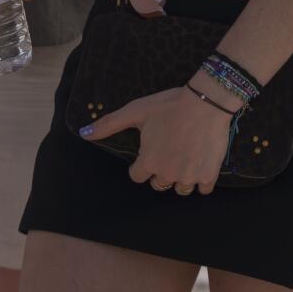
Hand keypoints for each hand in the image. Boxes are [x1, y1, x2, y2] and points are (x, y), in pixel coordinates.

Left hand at [81, 83, 231, 194]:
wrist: (205, 102)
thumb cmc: (169, 105)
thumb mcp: (136, 111)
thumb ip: (109, 124)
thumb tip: (84, 134)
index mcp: (148, 162)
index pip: (138, 176)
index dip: (142, 164)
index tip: (150, 151)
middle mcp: (167, 174)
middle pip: (159, 184)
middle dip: (160, 172)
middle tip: (168, 153)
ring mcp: (188, 177)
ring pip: (180, 189)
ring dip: (180, 178)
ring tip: (185, 159)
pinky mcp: (208, 175)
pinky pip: (203, 189)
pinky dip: (202, 180)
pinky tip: (201, 164)